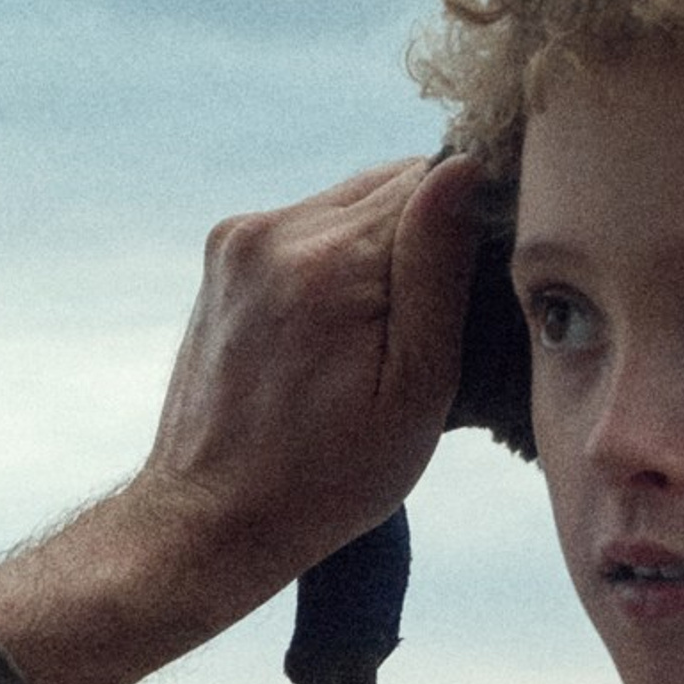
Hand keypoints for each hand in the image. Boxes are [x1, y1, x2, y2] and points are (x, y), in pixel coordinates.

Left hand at [0, 153, 481, 683]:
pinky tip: (335, 330)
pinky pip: (308, 227)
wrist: (210, 517)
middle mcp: (273, 231)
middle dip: (422, 238)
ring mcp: (238, 239)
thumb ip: (440, 272)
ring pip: (348, 203)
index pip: (433, 178)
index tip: (472, 290)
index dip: (469, 224)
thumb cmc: (325, 480)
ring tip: (375, 336)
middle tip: (421, 326)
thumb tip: (464, 167)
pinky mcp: (223, 256)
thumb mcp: (414, 393)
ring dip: (377, 249)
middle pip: (389, 183)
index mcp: (328, 261)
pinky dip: (334, 261)